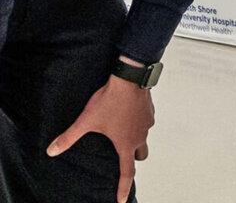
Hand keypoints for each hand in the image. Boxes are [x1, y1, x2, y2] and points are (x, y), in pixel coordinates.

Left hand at [47, 72, 154, 202]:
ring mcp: (147, 124)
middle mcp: (140, 136)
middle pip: (140, 156)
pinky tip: (127, 114)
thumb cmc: (109, 101)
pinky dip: (138, 123)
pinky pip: (145, 123)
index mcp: (126, 144)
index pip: (126, 172)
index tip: (122, 199)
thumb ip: (69, 137)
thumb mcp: (86, 121)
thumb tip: (51, 151)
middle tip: (122, 156)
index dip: (123, 188)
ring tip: (121, 130)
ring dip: (135, 139)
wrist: (130, 79)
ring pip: (144, 138)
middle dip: (133, 159)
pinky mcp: (150, 112)